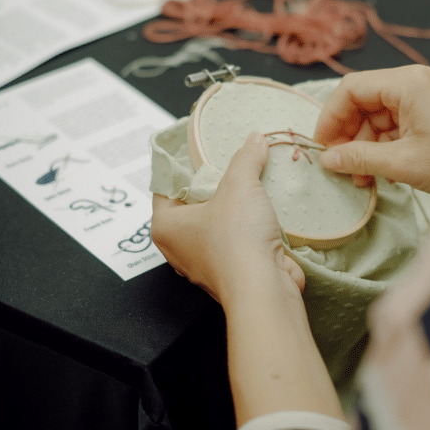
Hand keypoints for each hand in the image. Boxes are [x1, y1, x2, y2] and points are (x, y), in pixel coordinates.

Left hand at [151, 132, 304, 305]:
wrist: (264, 289)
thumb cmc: (237, 241)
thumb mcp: (240, 185)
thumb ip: (245, 158)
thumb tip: (254, 140)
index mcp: (165, 226)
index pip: (166, 185)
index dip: (183, 164)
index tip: (199, 147)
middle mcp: (180, 247)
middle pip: (193, 202)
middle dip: (214, 183)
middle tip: (230, 160)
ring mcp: (205, 261)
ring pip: (217, 221)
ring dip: (235, 204)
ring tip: (251, 180)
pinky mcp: (231, 270)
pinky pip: (237, 238)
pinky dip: (248, 224)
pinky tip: (264, 208)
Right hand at [314, 65, 429, 196]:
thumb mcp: (404, 164)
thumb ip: (360, 158)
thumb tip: (328, 159)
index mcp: (407, 83)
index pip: (351, 88)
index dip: (330, 117)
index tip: (322, 146)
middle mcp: (414, 81)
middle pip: (363, 101)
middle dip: (348, 135)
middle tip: (341, 166)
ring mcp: (424, 95)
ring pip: (376, 115)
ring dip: (365, 145)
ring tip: (363, 178)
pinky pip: (394, 123)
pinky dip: (383, 146)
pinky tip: (381, 172)